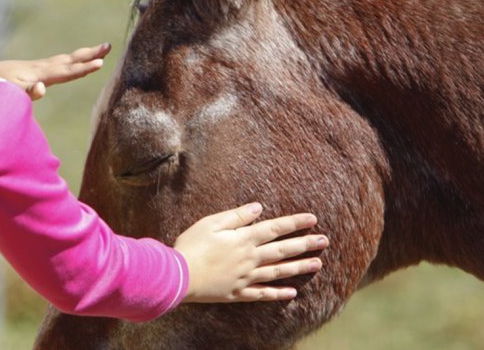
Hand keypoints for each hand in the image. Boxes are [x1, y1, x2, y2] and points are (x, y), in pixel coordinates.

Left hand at [0, 43, 111, 99]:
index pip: (65, 71)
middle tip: (109, 46)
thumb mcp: (6, 94)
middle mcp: (38, 68)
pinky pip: (57, 65)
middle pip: (69, 60)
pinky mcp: (30, 71)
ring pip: (64, 60)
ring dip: (82, 56)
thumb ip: (25, 92)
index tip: (101, 63)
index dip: (83, 68)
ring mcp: (34, 68)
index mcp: (35, 74)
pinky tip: (73, 63)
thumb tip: (43, 88)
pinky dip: (70, 62)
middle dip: (90, 54)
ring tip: (100, 51)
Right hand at [174, 203, 327, 302]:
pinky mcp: (237, 293)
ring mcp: (246, 278)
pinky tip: (292, 293)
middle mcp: (250, 258)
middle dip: (305, 244)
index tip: (313, 219)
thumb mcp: (211, 223)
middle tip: (325, 241)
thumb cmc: (191, 245)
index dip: (295, 223)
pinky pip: (262, 294)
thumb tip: (259, 208)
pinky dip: (278, 293)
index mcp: (243, 239)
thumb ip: (237, 216)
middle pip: (282, 250)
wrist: (178, 275)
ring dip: (299, 267)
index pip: (275, 228)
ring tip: (317, 264)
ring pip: (278, 272)